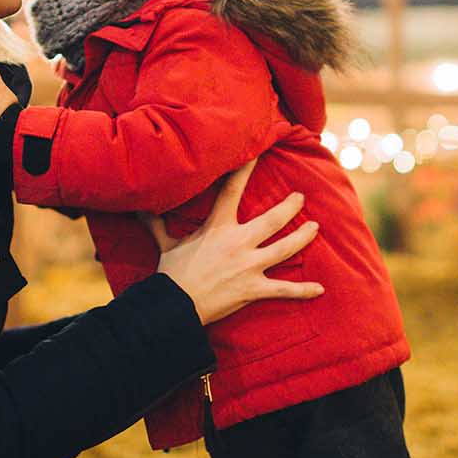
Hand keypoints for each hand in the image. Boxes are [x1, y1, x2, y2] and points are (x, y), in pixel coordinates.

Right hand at [152, 161, 322, 325]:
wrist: (175, 305)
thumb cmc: (171, 273)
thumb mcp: (165, 243)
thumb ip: (156, 223)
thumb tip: (138, 206)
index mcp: (218, 227)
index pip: (233, 190)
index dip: (246, 170)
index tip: (258, 152)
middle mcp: (239, 242)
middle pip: (272, 219)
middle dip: (290, 207)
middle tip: (300, 198)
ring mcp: (249, 266)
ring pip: (284, 248)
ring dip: (303, 238)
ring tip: (316, 228)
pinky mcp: (254, 289)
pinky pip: (284, 290)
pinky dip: (303, 291)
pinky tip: (320, 289)